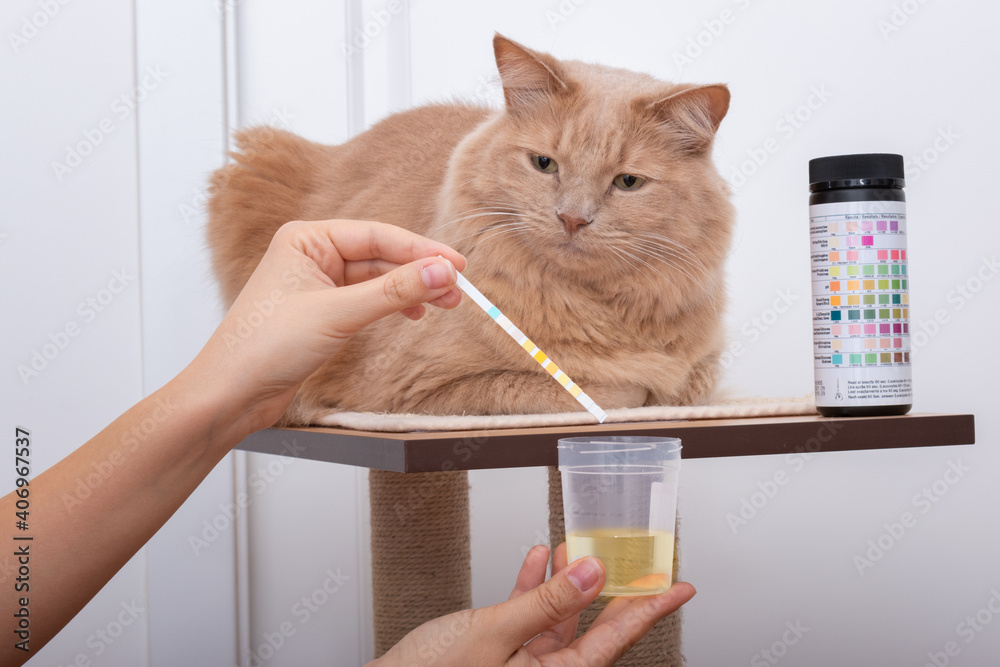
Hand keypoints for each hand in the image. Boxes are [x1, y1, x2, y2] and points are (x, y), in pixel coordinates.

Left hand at [191, 219, 465, 433]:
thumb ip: (394, 292)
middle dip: (419, 272)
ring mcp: (316, 284)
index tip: (456, 265)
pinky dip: (392, 306)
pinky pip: (367, 300)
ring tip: (444, 304)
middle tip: (457, 289)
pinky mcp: (321, 312)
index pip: (376, 235)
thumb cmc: (265, 347)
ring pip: (376, 280)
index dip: (420, 250)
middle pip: (380, 256)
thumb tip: (443, 272)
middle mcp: (311, 255)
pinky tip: (413, 314)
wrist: (231, 394)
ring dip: (410, 290)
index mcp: (306, 239)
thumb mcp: (339, 314)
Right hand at [372, 544, 695, 666]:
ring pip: (557, 617)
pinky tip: (535, 558)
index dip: (650, 608)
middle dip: (610, 588)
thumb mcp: (493, 634)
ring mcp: (520, 664)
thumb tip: (593, 574)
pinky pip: (526, 617)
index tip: (679, 587)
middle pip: (591, 627)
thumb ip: (545, 604)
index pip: (614, 639)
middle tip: (638, 560)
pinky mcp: (497, 653)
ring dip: (565, 579)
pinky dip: (530, 586)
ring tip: (578, 544)